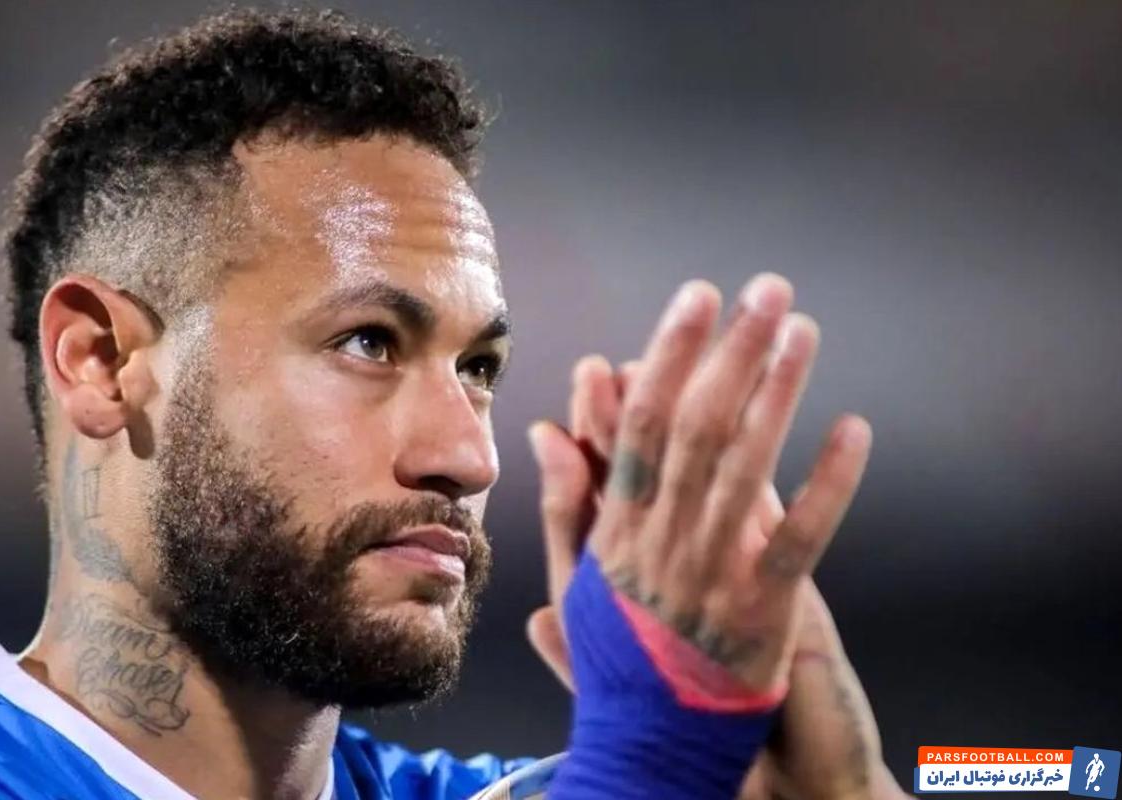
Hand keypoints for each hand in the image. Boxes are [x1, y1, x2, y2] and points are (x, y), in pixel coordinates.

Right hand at [527, 276, 906, 797]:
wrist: (647, 750)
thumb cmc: (616, 658)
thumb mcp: (573, 582)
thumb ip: (564, 504)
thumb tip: (548, 429)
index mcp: (617, 529)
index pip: (641, 424)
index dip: (670, 354)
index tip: (697, 298)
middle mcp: (663, 542)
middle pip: (698, 428)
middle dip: (732, 351)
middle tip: (766, 289)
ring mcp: (713, 576)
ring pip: (745, 469)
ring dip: (777, 393)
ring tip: (801, 331)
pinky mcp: (764, 612)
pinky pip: (800, 540)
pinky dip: (828, 484)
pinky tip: (852, 430)